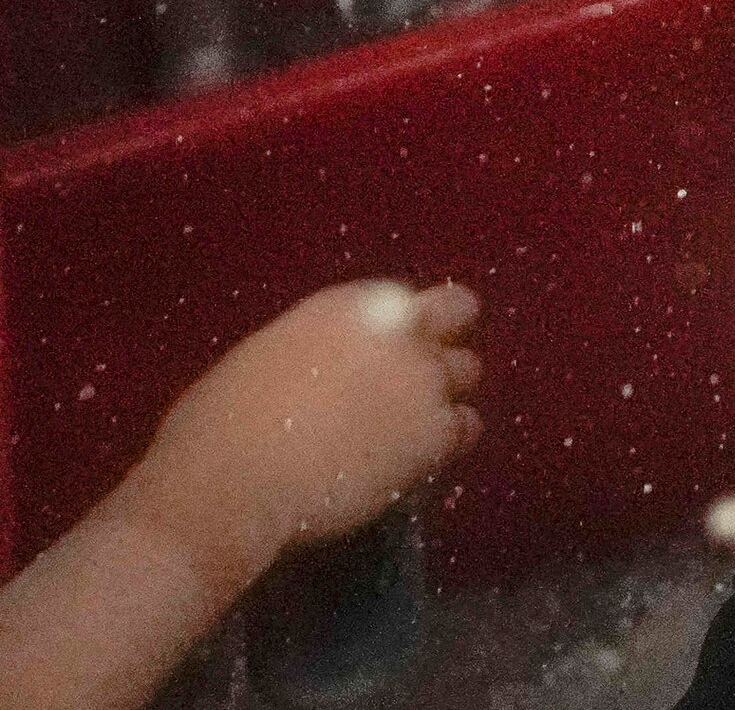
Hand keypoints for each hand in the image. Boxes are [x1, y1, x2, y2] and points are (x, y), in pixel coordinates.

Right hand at [120, 282, 480, 582]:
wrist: (232, 481)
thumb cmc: (221, 423)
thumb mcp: (265, 359)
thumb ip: (316, 352)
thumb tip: (325, 371)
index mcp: (351, 306)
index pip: (412, 298)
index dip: (409, 323)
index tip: (394, 348)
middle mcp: (399, 332)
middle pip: (458, 314)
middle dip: (443, 338)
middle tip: (417, 378)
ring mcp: (424, 381)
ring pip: (467, 372)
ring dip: (444, 391)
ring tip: (411, 425)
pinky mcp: (434, 434)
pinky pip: (464, 429)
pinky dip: (444, 442)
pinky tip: (413, 459)